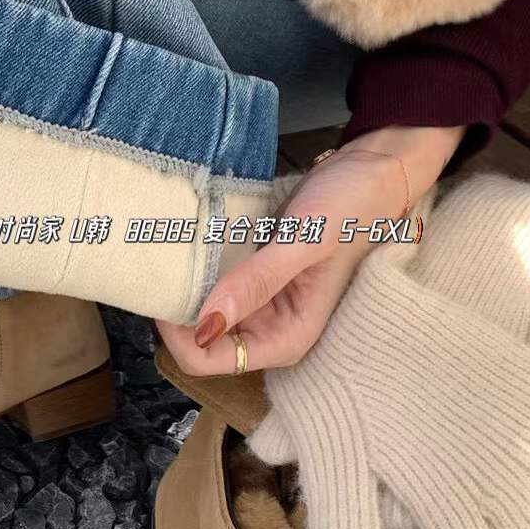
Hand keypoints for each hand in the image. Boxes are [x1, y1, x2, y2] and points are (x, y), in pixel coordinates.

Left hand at [157, 124, 465, 375]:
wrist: (373, 169)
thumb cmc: (352, 208)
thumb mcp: (304, 242)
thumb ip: (258, 282)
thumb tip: (205, 325)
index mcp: (285, 337)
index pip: (208, 359)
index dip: (177, 332)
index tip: (162, 288)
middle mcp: (269, 325)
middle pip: (198, 335)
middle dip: (174, 306)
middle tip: (156, 263)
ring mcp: (260, 297)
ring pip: (201, 304)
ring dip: (182, 282)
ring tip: (165, 248)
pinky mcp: (253, 269)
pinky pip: (211, 275)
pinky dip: (195, 261)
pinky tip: (185, 236)